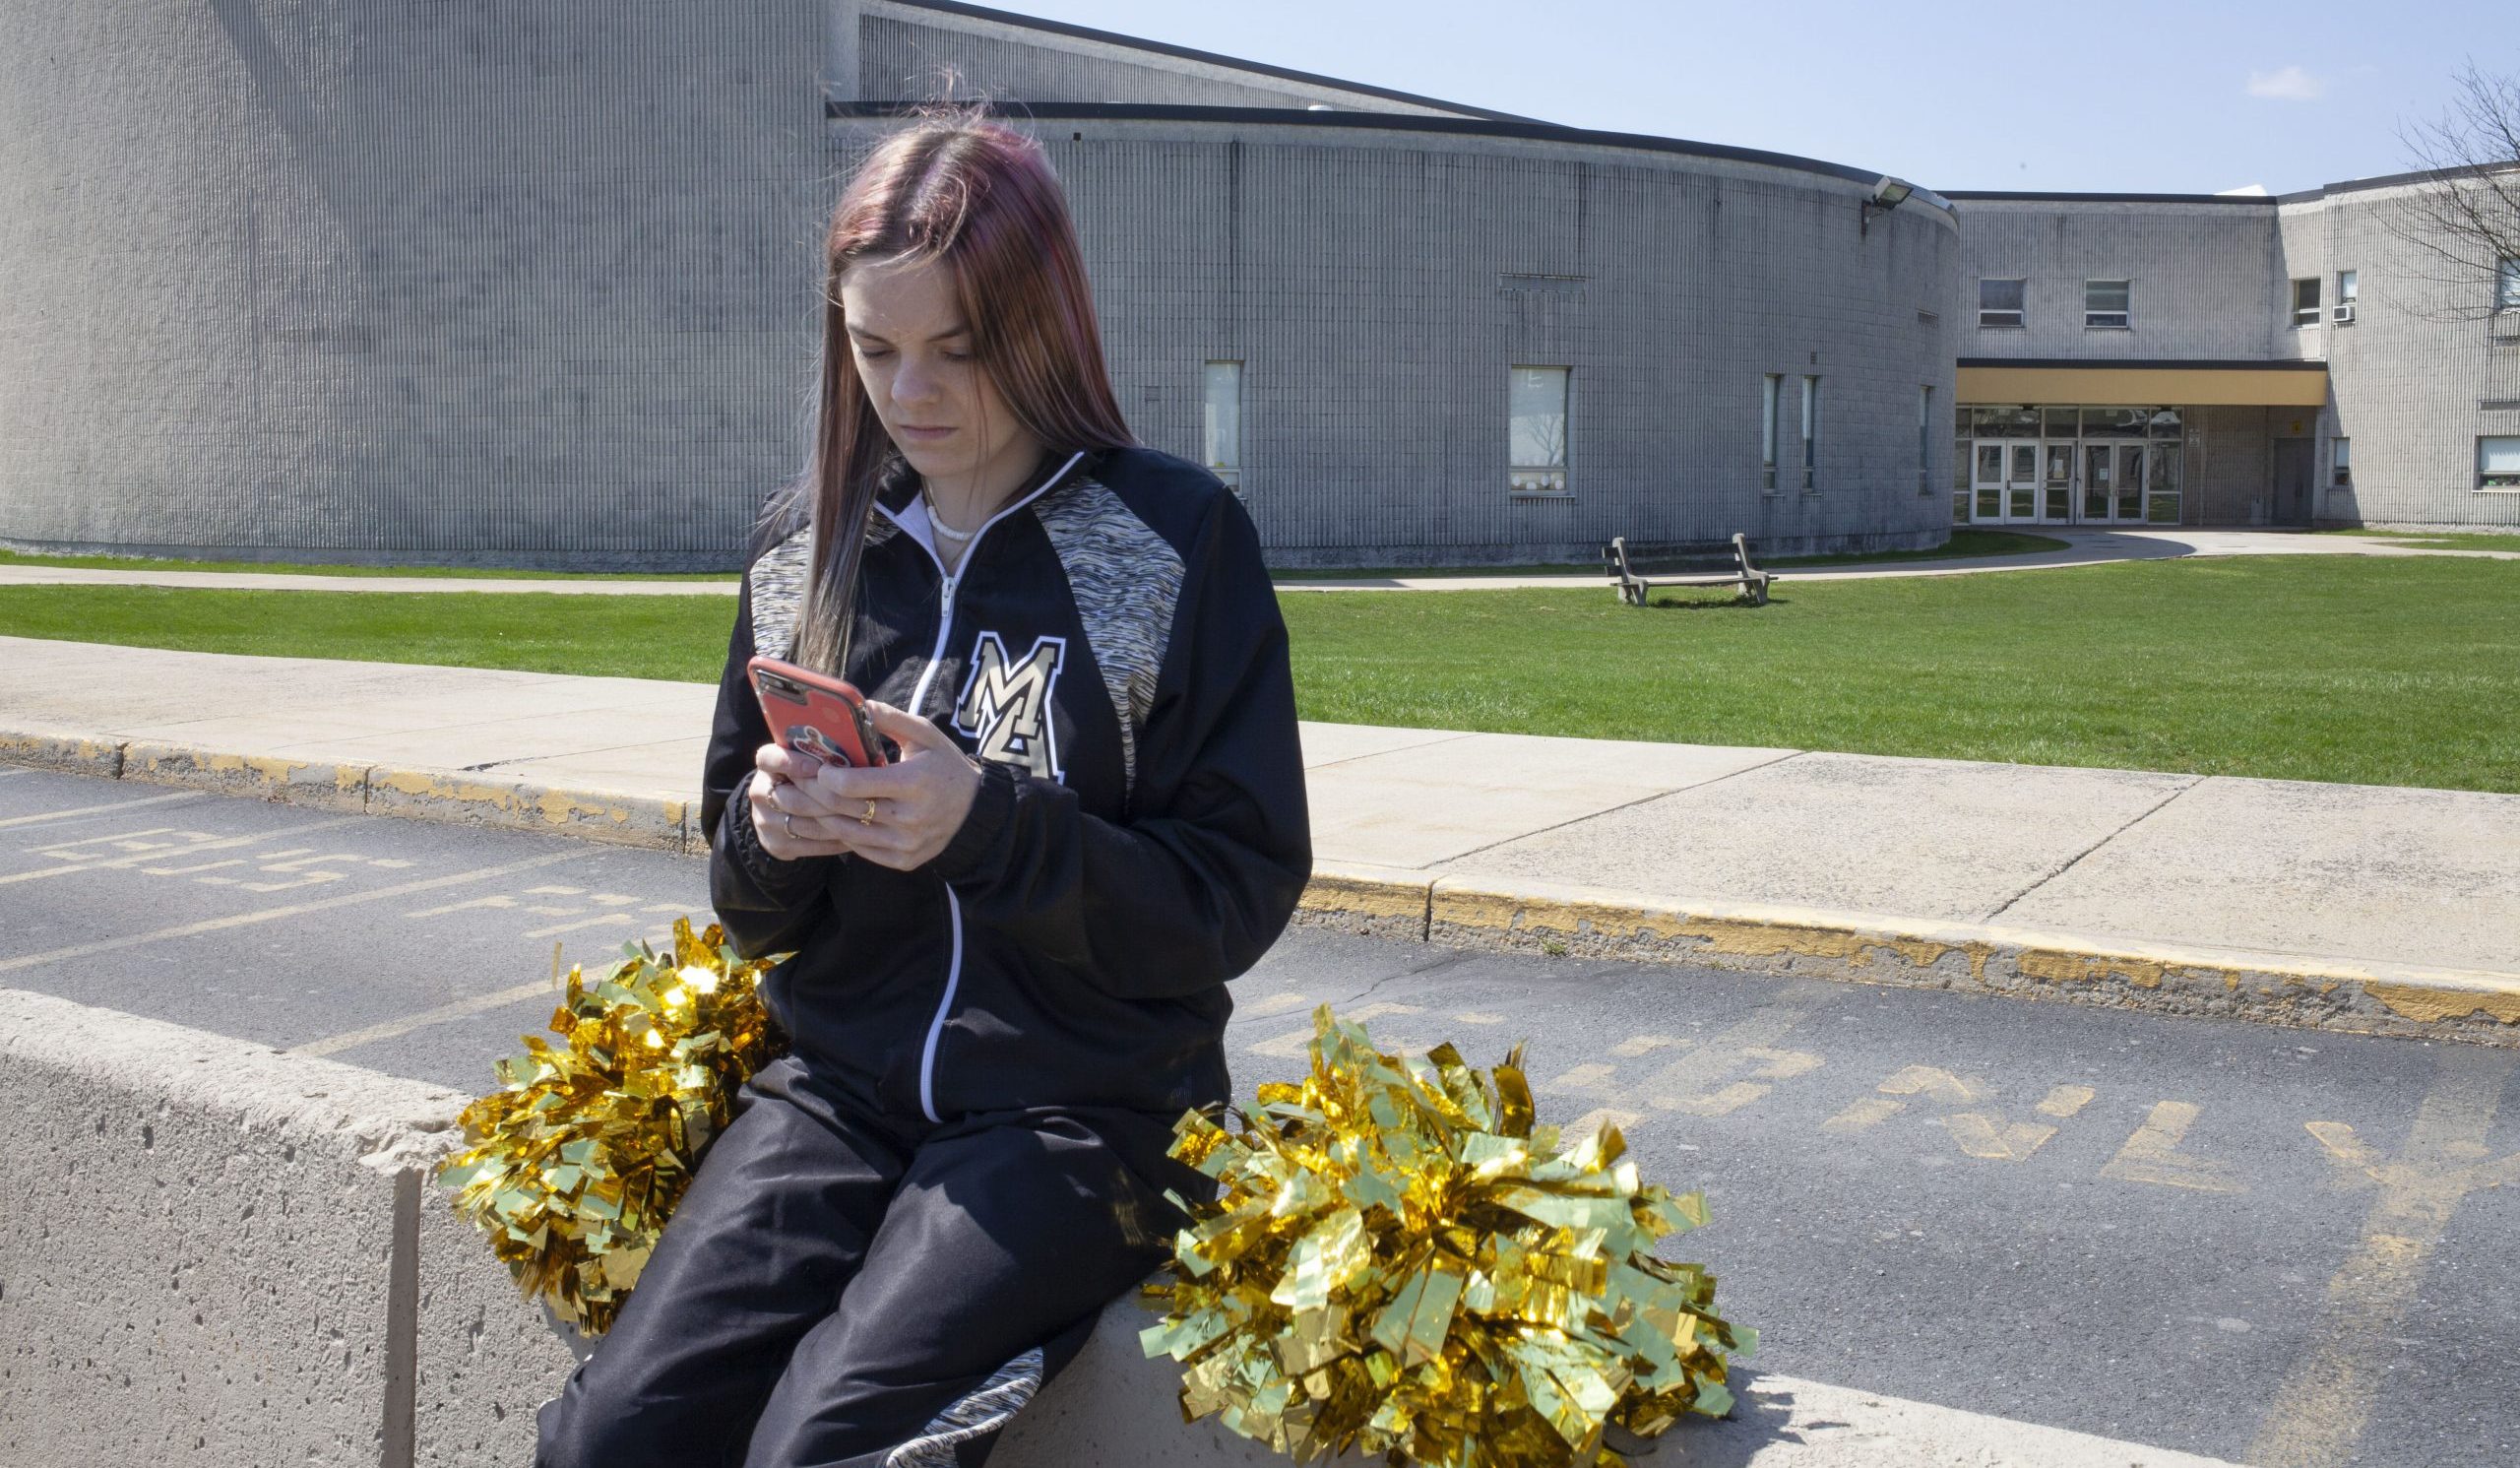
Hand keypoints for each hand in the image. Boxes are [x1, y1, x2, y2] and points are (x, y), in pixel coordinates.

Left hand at [746, 701, 984, 870]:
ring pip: (846, 832)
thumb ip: (888, 718)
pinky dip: (839, 834)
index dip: (828, 776)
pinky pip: (859, 849)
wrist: (975, 812)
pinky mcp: (903, 861)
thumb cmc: (945, 766)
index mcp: (916, 782)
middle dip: (812, 795)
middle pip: (844, 809)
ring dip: (818, 817)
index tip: (817, 767)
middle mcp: (910, 817)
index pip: (855, 784)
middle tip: (792, 784)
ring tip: (800, 803)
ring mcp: (906, 843)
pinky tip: (826, 820)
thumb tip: (853, 704)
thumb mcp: (925, 735)